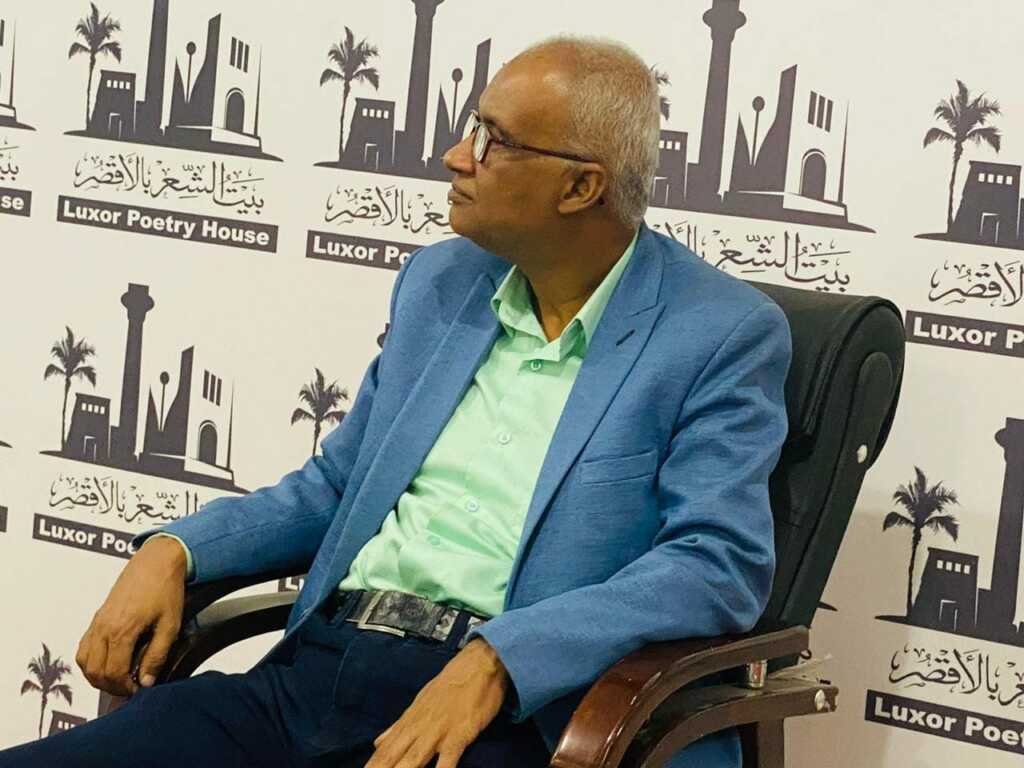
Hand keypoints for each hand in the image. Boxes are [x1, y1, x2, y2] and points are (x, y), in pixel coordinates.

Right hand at [75, 536, 187, 695]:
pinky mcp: (97, 616)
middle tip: (130, 687)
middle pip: (95, 672)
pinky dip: (91, 661)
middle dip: (111, 686)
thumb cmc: (166, 589)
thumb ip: (157, 656)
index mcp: (122, 631)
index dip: (125, 688)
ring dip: (98, 676)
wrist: (157, 561)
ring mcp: (98, 622)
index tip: (139, 689)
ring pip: (84, 662)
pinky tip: (110, 662)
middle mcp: (104, 627)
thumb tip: (146, 681)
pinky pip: (84, 646)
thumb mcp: (170, 625)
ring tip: (120, 678)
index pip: (114, 673)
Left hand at [365, 638, 510, 767]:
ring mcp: (438, 733)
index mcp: (409, 721)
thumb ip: (399, 725)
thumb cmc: (451, 683)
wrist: (479, 664)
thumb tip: (378, 741)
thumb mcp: (421, 701)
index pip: (384, 749)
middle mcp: (419, 728)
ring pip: (413, 760)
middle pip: (392, 757)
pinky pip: (448, 761)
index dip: (372, 764)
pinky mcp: (459, 735)